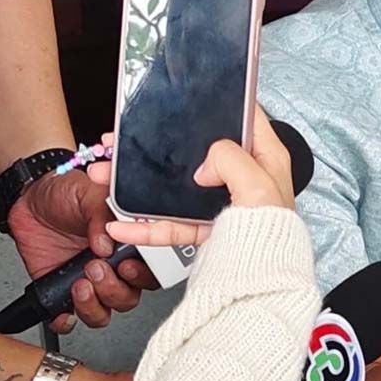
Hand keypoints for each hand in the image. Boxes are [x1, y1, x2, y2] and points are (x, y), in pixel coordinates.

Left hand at [7, 170, 156, 332]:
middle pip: (129, 297)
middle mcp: (114, 267)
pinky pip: (69, 319)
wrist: (30, 200)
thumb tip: (106, 243)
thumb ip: (103, 214)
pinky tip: (62, 309)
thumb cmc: (67, 193)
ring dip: (94, 306)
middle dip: (114, 289)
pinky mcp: (62, 293)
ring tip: (79, 284)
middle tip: (96, 267)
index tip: (126, 265)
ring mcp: (89, 282)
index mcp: (130, 244)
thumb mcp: (90, 193)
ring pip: (104, 312)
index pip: (150, 271)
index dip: (143, 275)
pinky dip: (66, 320)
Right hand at [90, 107, 294, 246]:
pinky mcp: (208, 230)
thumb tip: (203, 163)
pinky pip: (171, 223)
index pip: (246, 118)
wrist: (261, 284)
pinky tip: (122, 225)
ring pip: (176, 187)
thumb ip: (229, 159)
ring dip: (139, 184)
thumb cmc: (273, 235)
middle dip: (159, 147)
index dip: (221, 104)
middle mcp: (246, 178)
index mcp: (267, 158)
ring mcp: (224, 204)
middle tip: (124, 140)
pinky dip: (145, 226)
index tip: (189, 96)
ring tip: (107, 176)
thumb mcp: (257, 185)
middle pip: (198, 152)